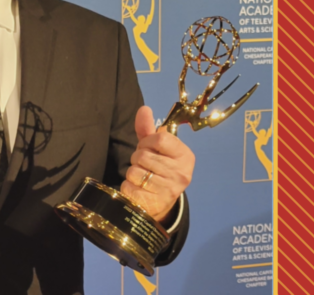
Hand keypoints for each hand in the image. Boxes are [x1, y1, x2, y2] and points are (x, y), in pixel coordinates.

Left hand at [120, 106, 194, 222]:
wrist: (163, 201)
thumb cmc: (160, 168)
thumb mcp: (156, 148)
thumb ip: (148, 129)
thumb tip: (143, 109)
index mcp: (185, 156)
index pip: (160, 138)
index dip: (147, 141)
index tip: (147, 147)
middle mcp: (181, 173)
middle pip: (144, 155)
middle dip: (137, 158)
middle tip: (144, 164)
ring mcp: (169, 190)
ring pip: (135, 171)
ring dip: (132, 173)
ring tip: (142, 176)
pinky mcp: (154, 204)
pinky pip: (129, 187)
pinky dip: (128, 186)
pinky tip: (138, 188)